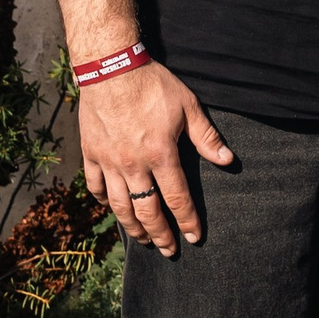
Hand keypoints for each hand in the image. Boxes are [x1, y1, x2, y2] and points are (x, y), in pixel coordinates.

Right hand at [76, 61, 233, 257]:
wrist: (111, 67)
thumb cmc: (152, 84)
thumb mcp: (187, 105)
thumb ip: (205, 136)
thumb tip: (227, 160)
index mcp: (161, 154)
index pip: (177, 198)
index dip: (187, 221)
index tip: (194, 237)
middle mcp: (135, 165)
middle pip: (148, 211)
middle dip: (161, 235)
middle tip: (169, 250)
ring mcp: (110, 162)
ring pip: (121, 207)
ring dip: (133, 228)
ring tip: (143, 240)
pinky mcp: (91, 154)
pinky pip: (96, 186)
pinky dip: (104, 201)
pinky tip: (112, 207)